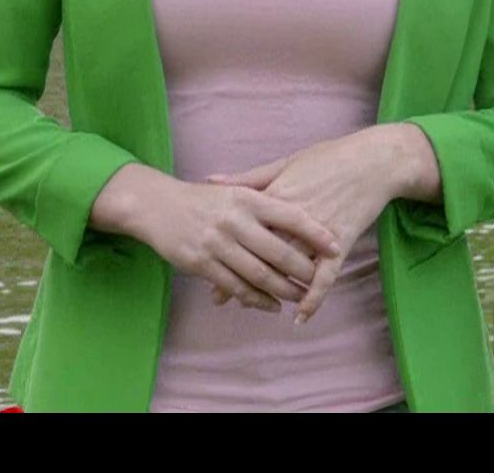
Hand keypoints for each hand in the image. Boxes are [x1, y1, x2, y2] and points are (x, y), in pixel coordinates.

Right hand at [90, 164, 341, 312]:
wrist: (158, 205)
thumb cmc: (204, 198)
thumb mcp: (236, 190)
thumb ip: (266, 198)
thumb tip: (304, 209)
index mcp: (248, 199)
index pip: (290, 216)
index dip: (315, 232)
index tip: (336, 245)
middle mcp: (235, 221)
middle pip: (278, 251)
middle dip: (303, 269)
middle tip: (319, 280)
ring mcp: (218, 244)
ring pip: (259, 274)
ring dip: (283, 289)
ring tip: (300, 297)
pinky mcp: (202, 264)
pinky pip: (235, 286)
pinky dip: (256, 299)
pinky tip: (270, 304)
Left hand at [207, 123, 437, 323]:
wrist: (373, 161)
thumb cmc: (329, 157)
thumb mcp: (286, 162)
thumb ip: (248, 178)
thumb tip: (211, 180)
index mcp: (278, 195)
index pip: (244, 227)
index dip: (224, 246)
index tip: (203, 260)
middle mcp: (293, 218)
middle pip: (261, 252)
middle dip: (239, 274)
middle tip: (218, 295)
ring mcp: (317, 233)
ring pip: (289, 268)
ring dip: (271, 290)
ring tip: (251, 305)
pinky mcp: (340, 243)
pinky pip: (325, 276)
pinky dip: (313, 297)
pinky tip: (300, 316)